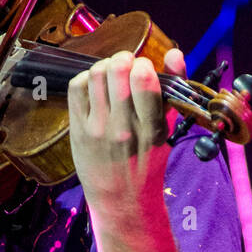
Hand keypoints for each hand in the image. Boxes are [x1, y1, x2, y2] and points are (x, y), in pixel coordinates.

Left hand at [67, 47, 185, 225]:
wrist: (120, 199)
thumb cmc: (147, 161)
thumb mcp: (168, 130)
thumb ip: (174, 91)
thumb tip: (174, 53)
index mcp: (151, 128)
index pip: (143, 80)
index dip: (143, 65)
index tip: (144, 71)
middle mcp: (123, 128)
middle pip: (116, 69)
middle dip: (123, 60)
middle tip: (126, 67)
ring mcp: (97, 128)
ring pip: (95, 74)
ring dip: (105, 67)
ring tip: (111, 77)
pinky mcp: (78, 129)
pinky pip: (77, 86)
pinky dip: (86, 78)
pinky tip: (95, 88)